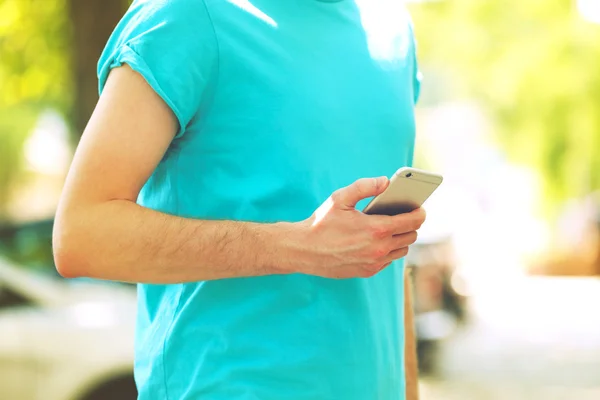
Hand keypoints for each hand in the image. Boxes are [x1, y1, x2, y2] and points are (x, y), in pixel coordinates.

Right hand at [291, 177, 425, 278]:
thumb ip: (364, 186)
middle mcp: (379, 248)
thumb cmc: (321, 223)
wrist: (303, 250)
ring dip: (401, 238)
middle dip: (411, 224)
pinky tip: (378, 240)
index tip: (420, 208)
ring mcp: (374, 262)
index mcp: (376, 228)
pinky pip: (388, 260)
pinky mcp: (368, 271)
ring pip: (402, 250)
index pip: (412, 221)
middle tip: (404, 215)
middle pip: (411, 236)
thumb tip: (386, 181)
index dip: (420, 213)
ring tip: (393, 227)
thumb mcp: (340, 198)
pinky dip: (388, 250)